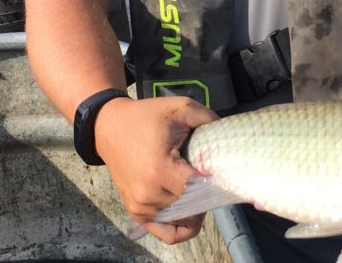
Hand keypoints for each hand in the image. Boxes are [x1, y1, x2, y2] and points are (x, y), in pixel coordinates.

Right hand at [95, 95, 217, 243]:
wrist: (109, 128)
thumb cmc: (146, 117)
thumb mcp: (180, 108)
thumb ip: (208, 120)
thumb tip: (232, 136)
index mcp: (160, 169)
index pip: (200, 188)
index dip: (217, 180)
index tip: (224, 170)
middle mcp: (149, 194)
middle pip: (193, 204)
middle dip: (208, 193)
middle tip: (212, 175)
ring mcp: (141, 207)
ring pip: (184, 218)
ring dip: (196, 207)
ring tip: (198, 186)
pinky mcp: (137, 213)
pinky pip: (167, 234)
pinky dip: (183, 228)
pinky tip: (192, 214)